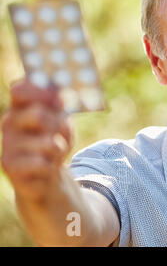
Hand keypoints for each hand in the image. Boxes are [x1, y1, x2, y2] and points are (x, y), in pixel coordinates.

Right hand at [1, 79, 72, 200]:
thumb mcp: (61, 122)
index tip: (58, 101)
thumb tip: (56, 96)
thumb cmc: (54, 143)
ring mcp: (6, 144)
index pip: (20, 89)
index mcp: (20, 107)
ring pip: (48, 143)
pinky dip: (52, 166)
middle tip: (61, 136)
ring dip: (60, 150)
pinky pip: (42, 163)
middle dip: (60, 127)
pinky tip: (45, 168)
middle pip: (39, 115)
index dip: (40, 92)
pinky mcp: (8, 166)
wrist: (46, 176)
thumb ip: (58, 107)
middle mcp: (9, 123)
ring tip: (54, 153)